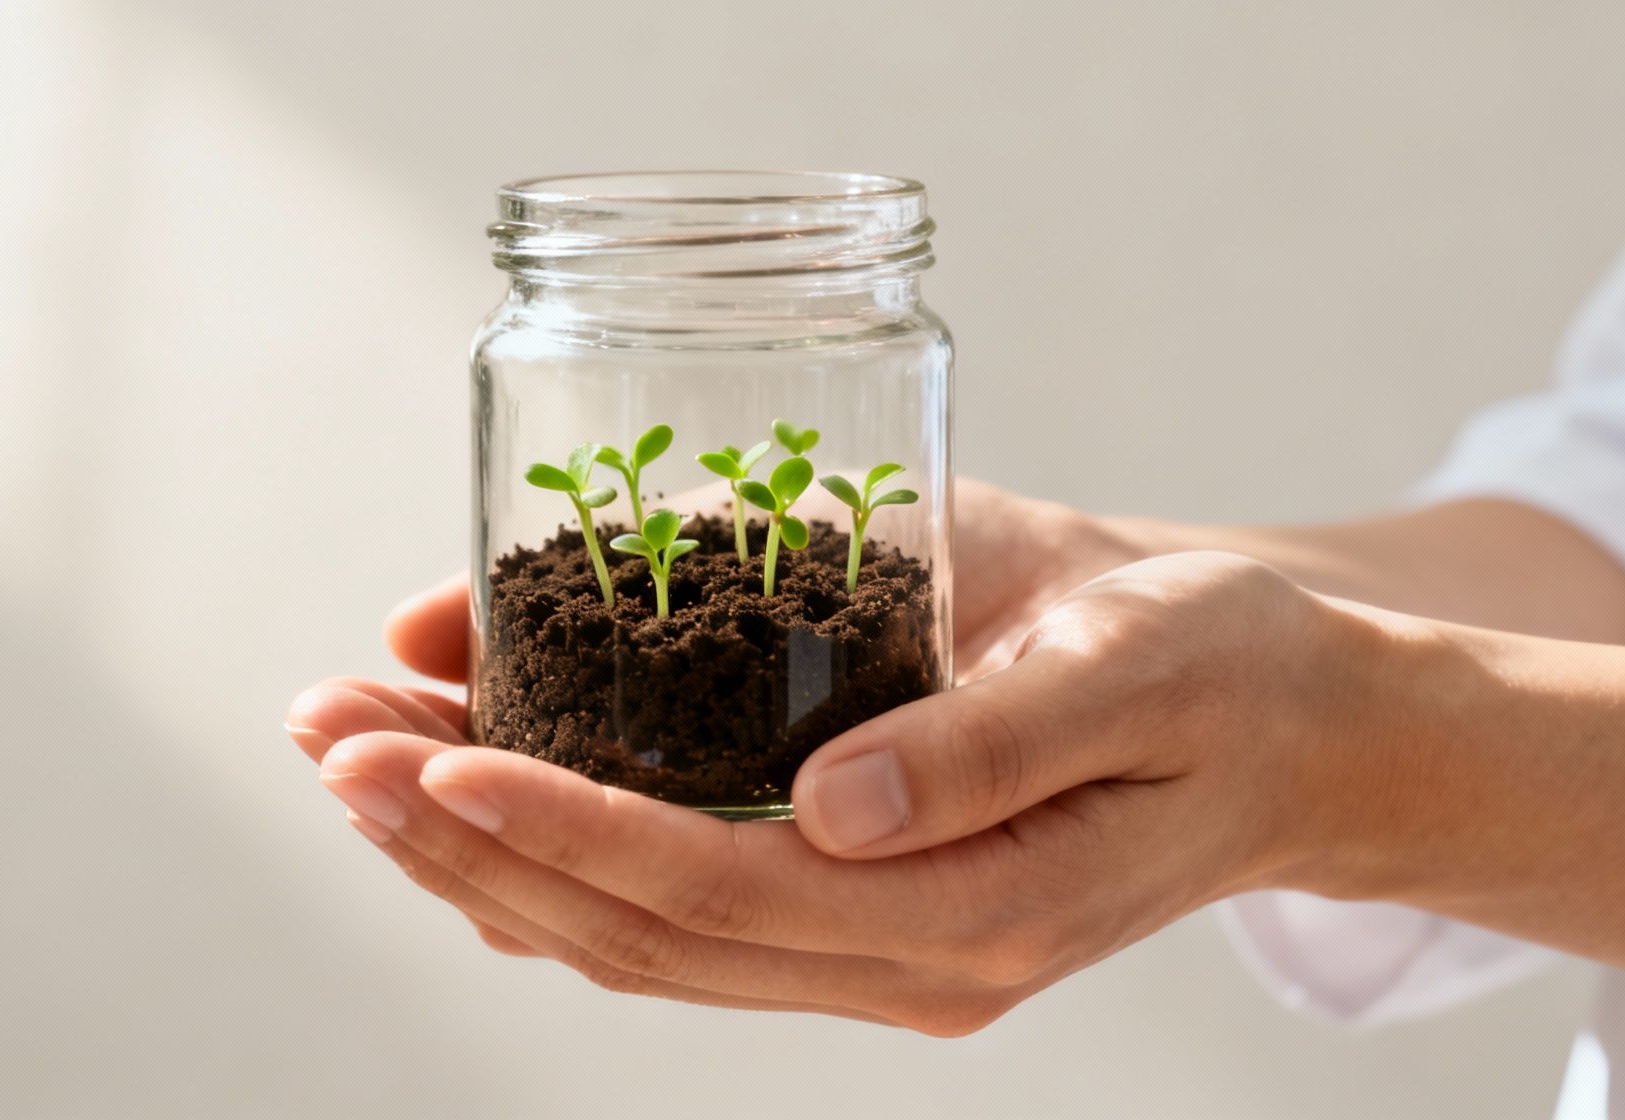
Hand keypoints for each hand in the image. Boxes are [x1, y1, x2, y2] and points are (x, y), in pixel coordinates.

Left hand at [286, 483, 1380, 1032]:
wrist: (1294, 722)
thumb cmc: (1224, 668)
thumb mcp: (1136, 666)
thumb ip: (989, 743)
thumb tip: (824, 807)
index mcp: (976, 913)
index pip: (721, 893)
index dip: (568, 829)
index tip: (434, 754)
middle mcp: (906, 958)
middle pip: (645, 932)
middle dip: (474, 844)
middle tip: (331, 744)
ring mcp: (875, 947)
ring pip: (641, 936)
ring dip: (486, 854)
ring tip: (353, 757)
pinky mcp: (859, 904)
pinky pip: (680, 911)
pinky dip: (560, 858)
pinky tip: (467, 798)